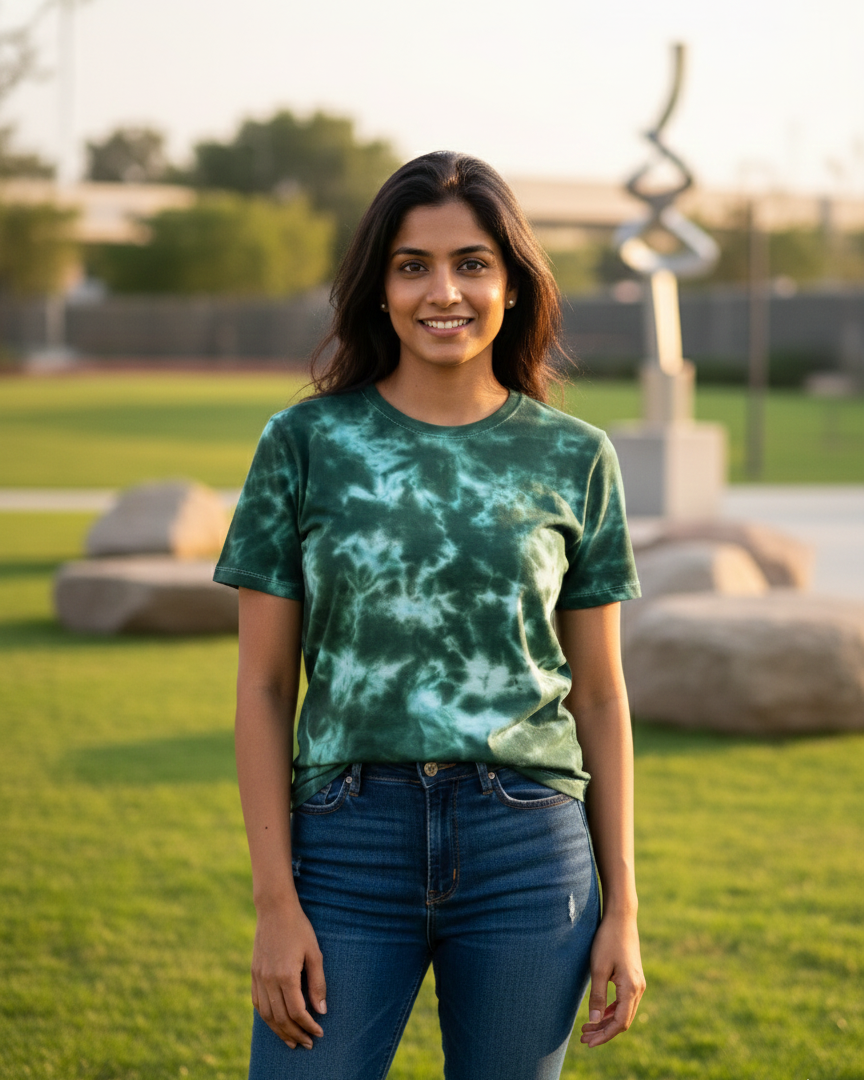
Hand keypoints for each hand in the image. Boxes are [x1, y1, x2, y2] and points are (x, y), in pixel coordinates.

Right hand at [250, 896, 326, 1049]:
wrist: (274, 910)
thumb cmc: (299, 928)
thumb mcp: (314, 953)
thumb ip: (318, 983)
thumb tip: (321, 1010)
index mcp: (286, 975)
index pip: (297, 1011)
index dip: (308, 1025)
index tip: (319, 1032)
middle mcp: (269, 980)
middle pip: (281, 1018)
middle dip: (295, 1034)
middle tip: (308, 1043)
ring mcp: (258, 977)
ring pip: (267, 1015)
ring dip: (280, 1031)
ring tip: (292, 1041)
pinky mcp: (254, 974)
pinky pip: (257, 1003)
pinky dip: (267, 1017)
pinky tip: (276, 1022)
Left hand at [580, 911, 645, 1047]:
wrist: (621, 918)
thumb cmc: (607, 940)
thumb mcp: (598, 968)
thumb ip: (597, 996)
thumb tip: (593, 1021)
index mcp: (631, 988)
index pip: (620, 1022)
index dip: (604, 1035)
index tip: (588, 1043)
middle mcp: (638, 989)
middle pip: (622, 1020)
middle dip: (604, 1031)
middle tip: (584, 1039)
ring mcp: (638, 983)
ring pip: (623, 1012)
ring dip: (606, 1022)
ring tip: (587, 1029)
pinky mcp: (633, 978)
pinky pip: (624, 1002)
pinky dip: (611, 1010)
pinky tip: (598, 1013)